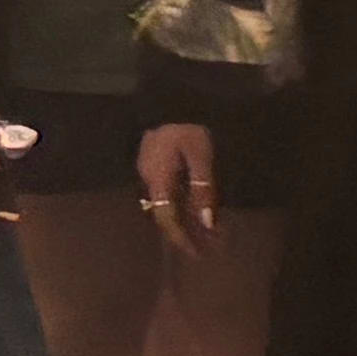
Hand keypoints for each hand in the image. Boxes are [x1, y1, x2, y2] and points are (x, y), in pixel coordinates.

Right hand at [139, 121, 224, 252]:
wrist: (173, 101)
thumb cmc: (189, 126)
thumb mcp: (201, 157)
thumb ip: (204, 189)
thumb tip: (206, 223)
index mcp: (158, 180)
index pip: (167, 219)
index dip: (181, 239)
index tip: (197, 254)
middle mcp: (150, 180)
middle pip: (165, 216)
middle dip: (185, 235)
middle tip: (206, 250)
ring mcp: (150, 172)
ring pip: (166, 206)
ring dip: (185, 222)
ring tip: (206, 236)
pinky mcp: (156, 165)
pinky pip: (168, 194)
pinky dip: (182, 207)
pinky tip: (196, 212)